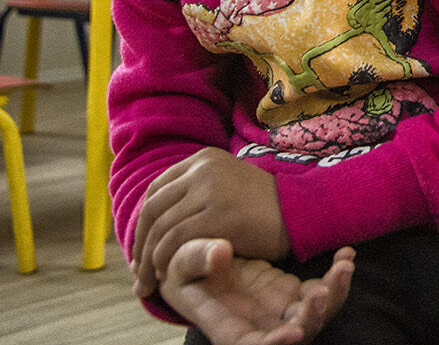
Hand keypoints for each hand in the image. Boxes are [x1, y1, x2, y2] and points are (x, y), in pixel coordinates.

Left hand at [132, 147, 289, 297]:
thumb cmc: (264, 206)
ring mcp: (209, 190)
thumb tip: (158, 218)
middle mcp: (202, 169)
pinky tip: (167, 273)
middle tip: (138, 270)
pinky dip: (164, 260)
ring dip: (148, 258)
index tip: (142, 246)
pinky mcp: (216, 214)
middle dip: (139, 243)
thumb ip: (196, 192)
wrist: (300, 211)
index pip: (156, 190)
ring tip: (149, 280)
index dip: (143, 222)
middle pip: (153, 209)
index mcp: (203, 159)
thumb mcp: (226, 184)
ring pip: (160, 227)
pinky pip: (175, 240)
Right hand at [161, 238, 355, 344]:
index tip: (295, 332)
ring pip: (317, 313)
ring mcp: (282, 310)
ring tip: (344, 265)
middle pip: (296, 332)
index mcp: (230, 328)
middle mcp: (262, 326)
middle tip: (322, 292)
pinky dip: (337, 274)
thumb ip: (196, 259)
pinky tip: (346, 252)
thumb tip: (220, 252)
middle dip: (313, 316)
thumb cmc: (186, 272)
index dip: (276, 343)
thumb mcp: (181, 265)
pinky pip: (323, 289)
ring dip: (335, 293)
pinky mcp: (294, 293)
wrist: (204, 263)